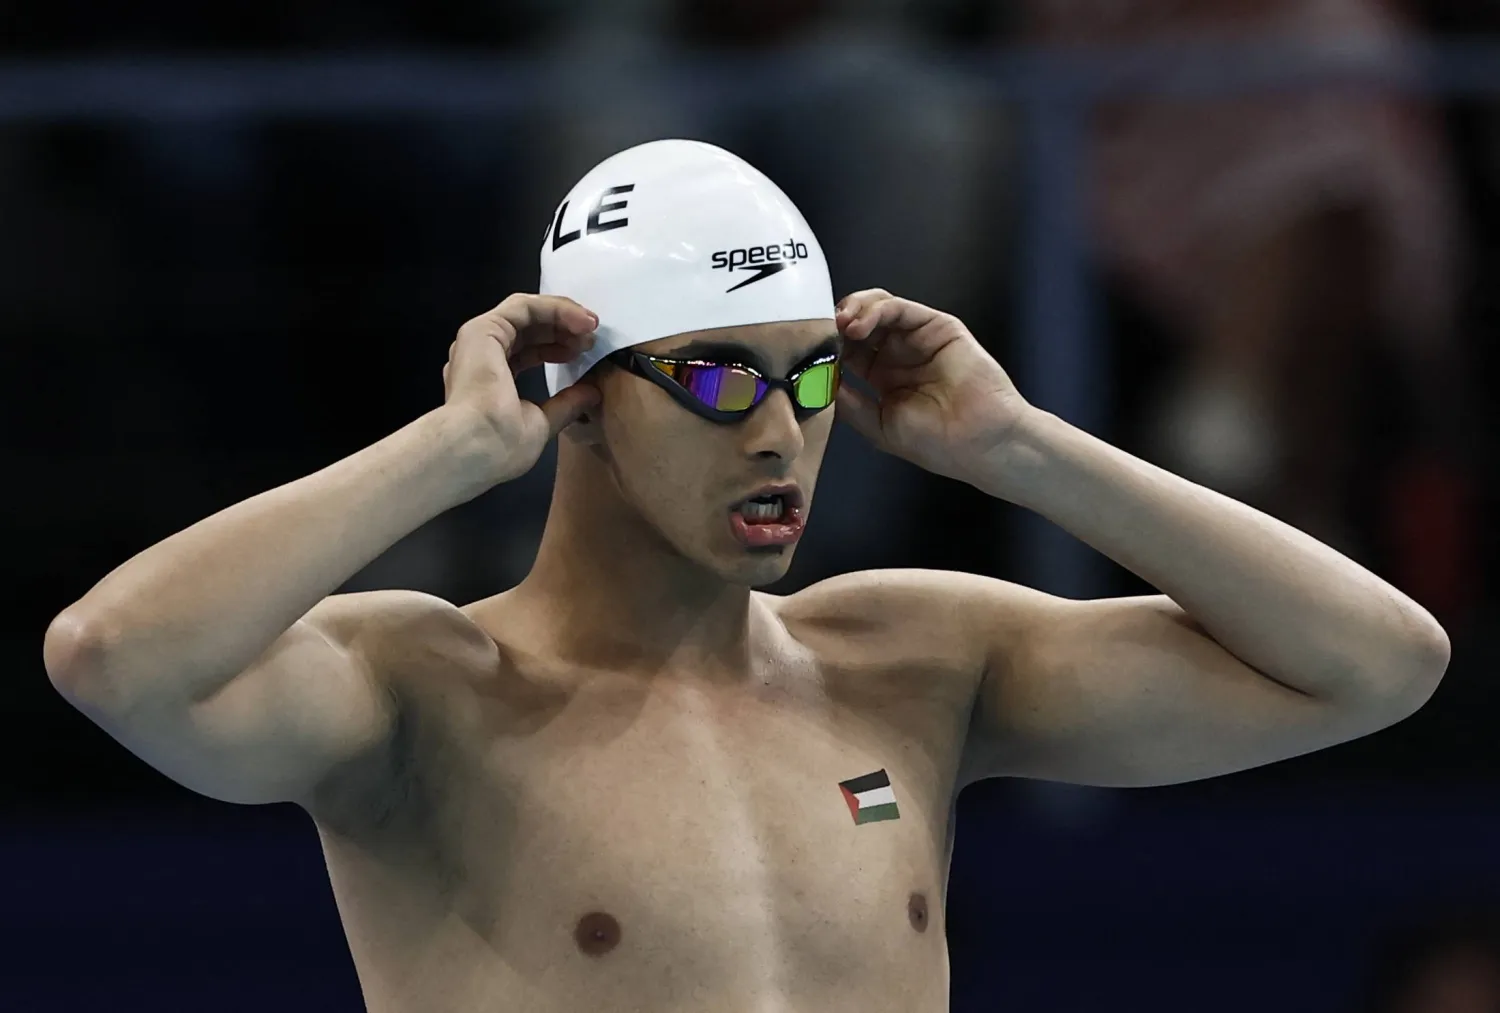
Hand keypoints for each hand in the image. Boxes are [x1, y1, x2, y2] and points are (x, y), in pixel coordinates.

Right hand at [442, 294, 601, 482]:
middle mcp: (480, 355)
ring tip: (590, 326)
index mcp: (489, 378)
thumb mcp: (541, 424)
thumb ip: (564, 405)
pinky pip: (523, 307)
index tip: (585, 353)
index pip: (526, 352)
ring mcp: (479, 340)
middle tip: (592, 338)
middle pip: (527, 330)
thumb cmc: (500, 444)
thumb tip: (591, 394)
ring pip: (526, 313)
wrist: (476, 446)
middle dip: (562, 330)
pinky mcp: (483, 329)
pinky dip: (554, 308)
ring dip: (562, 315)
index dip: (556, 348)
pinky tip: (580, 320)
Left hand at [835, 290, 1031, 485]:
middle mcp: (899, 354)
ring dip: (852, 311)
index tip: (808, 353)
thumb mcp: (878, 426)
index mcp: (883, 378)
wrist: (980, 443)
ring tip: (839, 326)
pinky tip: (858, 325)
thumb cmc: (938, 443)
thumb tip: (817, 382)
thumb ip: (848, 403)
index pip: (847, 351)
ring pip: (877, 309)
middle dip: (835, 325)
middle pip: (859, 324)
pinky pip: (899, 308)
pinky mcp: (937, 327)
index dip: (827, 348)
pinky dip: (875, 310)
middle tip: (818, 332)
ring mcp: (917, 339)